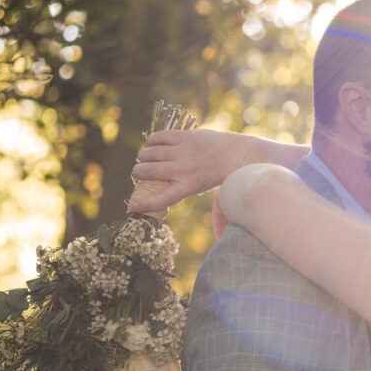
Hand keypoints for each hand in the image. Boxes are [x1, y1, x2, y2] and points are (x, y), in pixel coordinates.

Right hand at [129, 129, 262, 211]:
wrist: (237, 154)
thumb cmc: (218, 176)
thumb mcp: (205, 192)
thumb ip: (196, 204)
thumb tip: (213, 233)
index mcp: (189, 187)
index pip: (161, 199)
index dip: (144, 204)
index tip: (133, 205)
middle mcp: (184, 169)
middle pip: (147, 172)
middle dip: (137, 172)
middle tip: (139, 172)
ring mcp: (183, 151)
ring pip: (149, 153)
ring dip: (143, 156)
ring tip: (145, 158)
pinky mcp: (184, 136)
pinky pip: (157, 137)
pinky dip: (150, 141)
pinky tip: (152, 144)